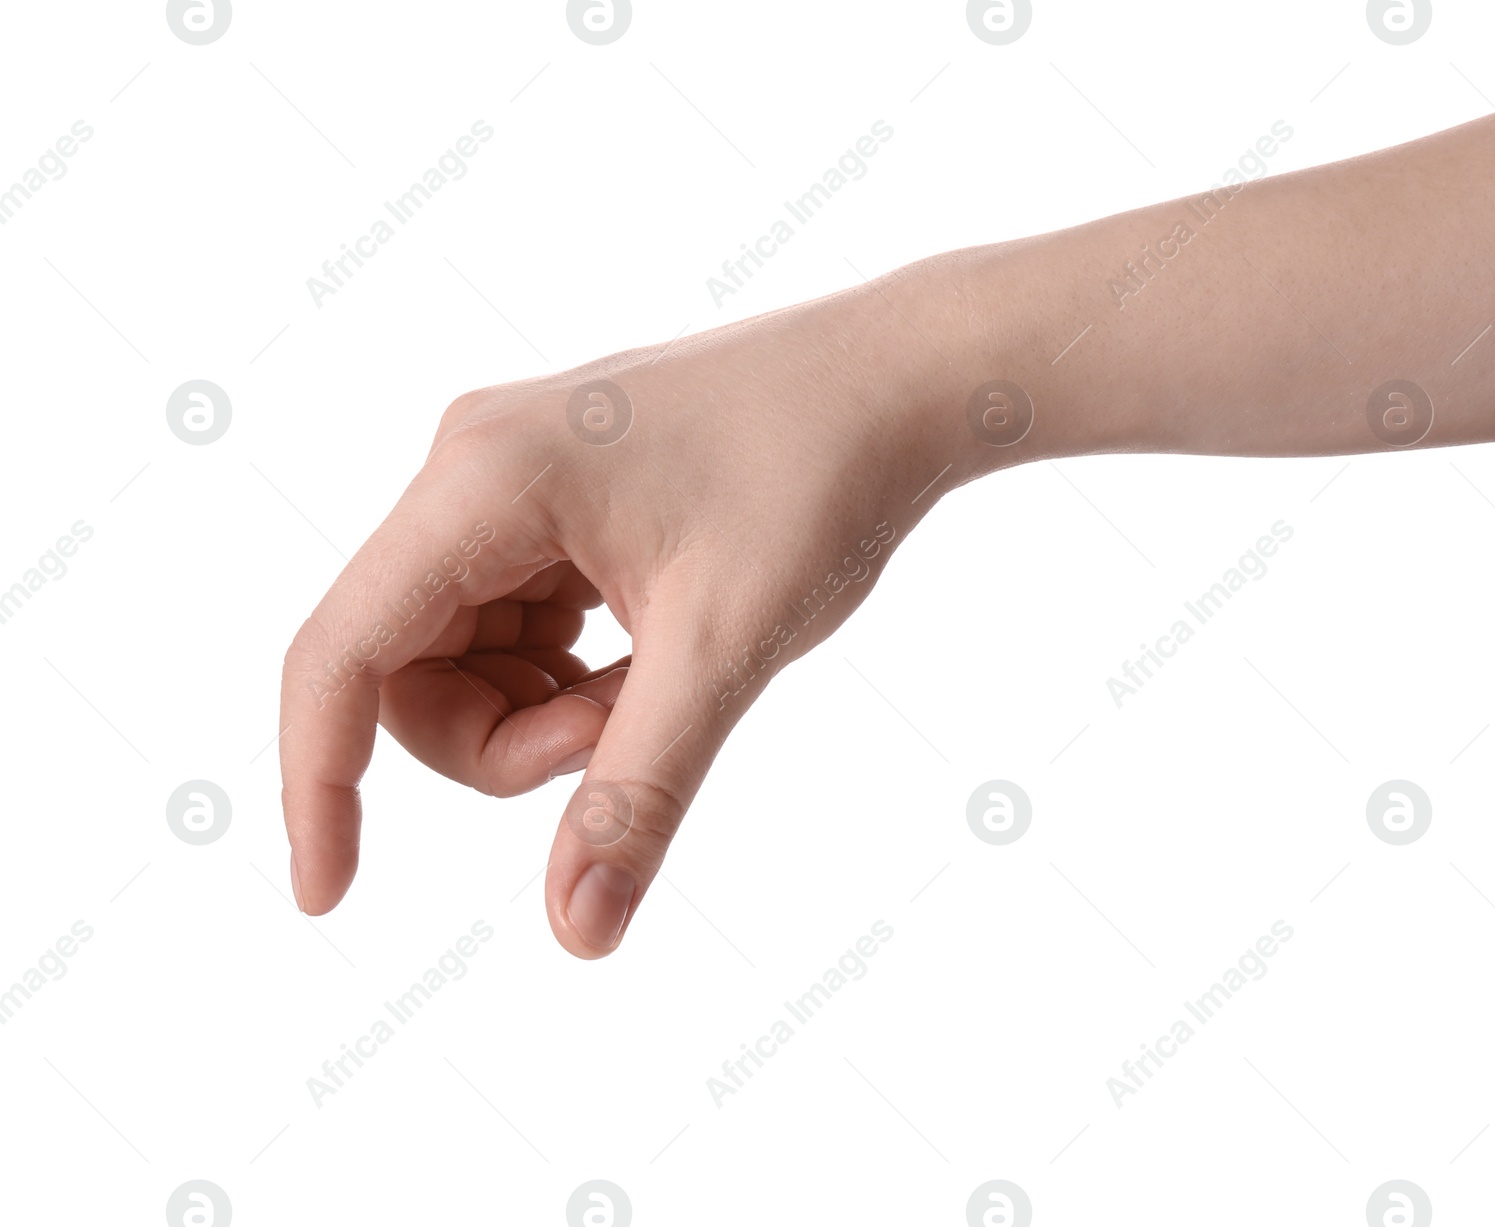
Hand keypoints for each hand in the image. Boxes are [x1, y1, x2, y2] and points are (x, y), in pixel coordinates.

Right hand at [278, 282, 936, 956]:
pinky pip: (510, 625)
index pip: (342, 652)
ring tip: (661, 677)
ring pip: (460, 656)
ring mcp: (507, 480)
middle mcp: (469, 469)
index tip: (328, 895)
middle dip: (501, 741)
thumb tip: (577, 932)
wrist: (897, 378)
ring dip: (543, 709)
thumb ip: (642, 787)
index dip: (318, 782)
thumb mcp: (725, 645)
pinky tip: (653, 653)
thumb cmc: (819, 479)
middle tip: (620, 731)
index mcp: (482, 482)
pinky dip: (567, 673)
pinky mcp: (548, 500)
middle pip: (406, 669)